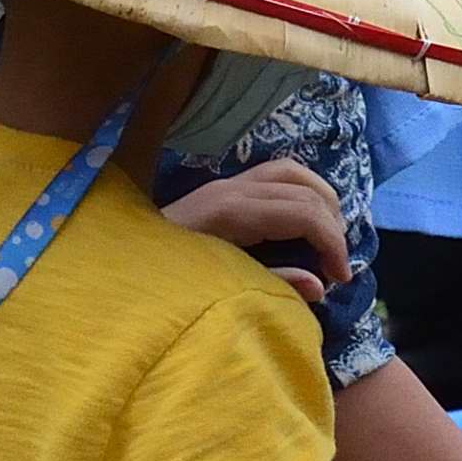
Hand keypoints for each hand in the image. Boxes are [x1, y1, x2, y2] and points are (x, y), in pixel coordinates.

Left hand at [161, 153, 346, 302]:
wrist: (121, 267)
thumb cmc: (166, 282)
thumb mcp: (220, 289)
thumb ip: (272, 285)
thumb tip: (319, 287)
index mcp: (232, 212)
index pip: (304, 213)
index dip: (333, 244)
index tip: (340, 279)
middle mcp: (231, 189)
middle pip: (303, 189)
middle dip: (332, 224)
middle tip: (338, 264)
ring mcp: (226, 184)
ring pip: (292, 171)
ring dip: (321, 199)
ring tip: (331, 235)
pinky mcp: (222, 190)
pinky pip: (274, 177)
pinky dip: (300, 192)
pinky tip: (304, 220)